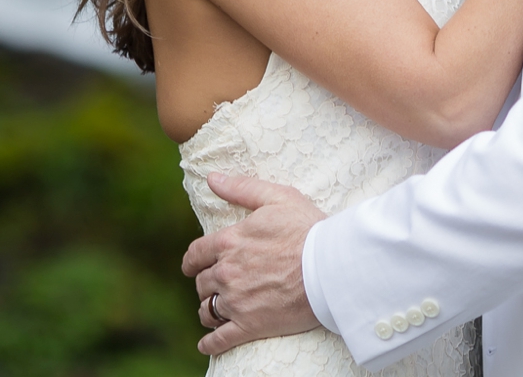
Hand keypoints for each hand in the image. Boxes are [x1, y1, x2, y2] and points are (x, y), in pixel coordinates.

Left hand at [182, 174, 326, 355]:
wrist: (332, 266)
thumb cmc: (308, 229)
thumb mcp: (276, 197)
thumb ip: (241, 188)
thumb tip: (212, 178)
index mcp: (229, 242)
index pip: (196, 254)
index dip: (191, 261)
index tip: (191, 266)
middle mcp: (227, 272)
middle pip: (202, 283)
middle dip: (206, 283)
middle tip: (215, 285)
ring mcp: (237, 301)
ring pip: (207, 310)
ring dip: (208, 310)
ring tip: (214, 311)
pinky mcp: (250, 326)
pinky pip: (219, 340)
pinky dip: (210, 344)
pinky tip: (206, 344)